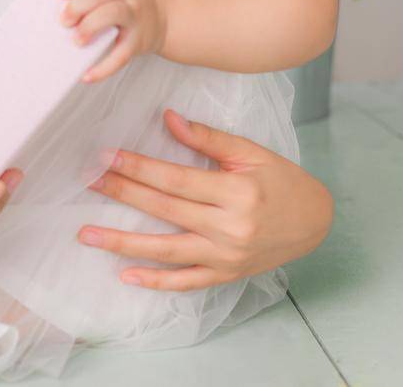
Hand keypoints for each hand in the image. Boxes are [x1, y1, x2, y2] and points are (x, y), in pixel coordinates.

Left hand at [55, 0, 169, 82]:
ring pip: (114, 14)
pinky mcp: (138, 41)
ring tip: (76, 40)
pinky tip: (88, 75)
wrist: (166, 16)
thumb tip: (53, 9)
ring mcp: (135, 17)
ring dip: (92, 25)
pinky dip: (104, 67)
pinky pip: (121, 54)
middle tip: (64, 21)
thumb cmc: (131, 3)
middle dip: (80, 5)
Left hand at [77, 108, 331, 290]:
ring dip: (123, 243)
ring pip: (166, 251)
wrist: (314, 222)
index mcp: (236, 192)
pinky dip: (155, 282)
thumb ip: (209, 138)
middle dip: (123, 194)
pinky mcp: (225, 275)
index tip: (107, 157)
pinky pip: (185, 282)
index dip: (140, 167)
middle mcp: (229, 228)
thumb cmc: (282, 181)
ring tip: (88, 234)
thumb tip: (169, 119)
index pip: (177, 179)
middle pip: (165, 210)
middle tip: (88, 182)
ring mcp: (226, 257)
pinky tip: (125, 275)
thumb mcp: (251, 153)